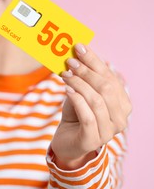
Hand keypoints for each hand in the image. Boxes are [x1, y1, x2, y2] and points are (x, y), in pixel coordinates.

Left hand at [51, 44, 131, 169]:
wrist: (66, 141)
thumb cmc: (75, 114)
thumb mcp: (81, 94)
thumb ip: (84, 78)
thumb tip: (78, 53)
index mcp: (122, 104)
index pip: (111, 78)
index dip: (95, 61)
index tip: (79, 48)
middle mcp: (121, 119)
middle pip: (106, 88)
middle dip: (87, 72)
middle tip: (70, 61)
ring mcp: (109, 132)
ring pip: (97, 101)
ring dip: (79, 84)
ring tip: (65, 74)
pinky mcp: (93, 140)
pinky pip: (88, 116)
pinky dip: (77, 100)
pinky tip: (67, 90)